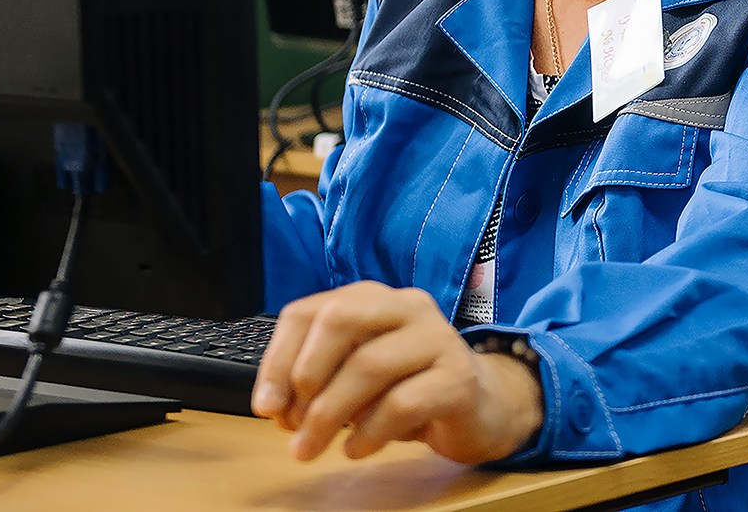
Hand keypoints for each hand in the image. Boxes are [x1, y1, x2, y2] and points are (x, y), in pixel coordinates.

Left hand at [251, 281, 543, 463]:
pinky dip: (368, 432)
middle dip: (305, 375)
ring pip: (369, 364)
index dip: (278, 359)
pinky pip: (402, 403)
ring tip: (311, 448)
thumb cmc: (409, 388)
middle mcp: (407, 307)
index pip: (310, 311)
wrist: (482, 406)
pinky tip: (356, 449)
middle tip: (291, 422)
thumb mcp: (356, 377)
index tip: (265, 405)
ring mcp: (438, 339)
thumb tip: (275, 405)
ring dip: (329, 414)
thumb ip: (317, 380)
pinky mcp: (458, 379)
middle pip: (341, 320)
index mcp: (374, 299)